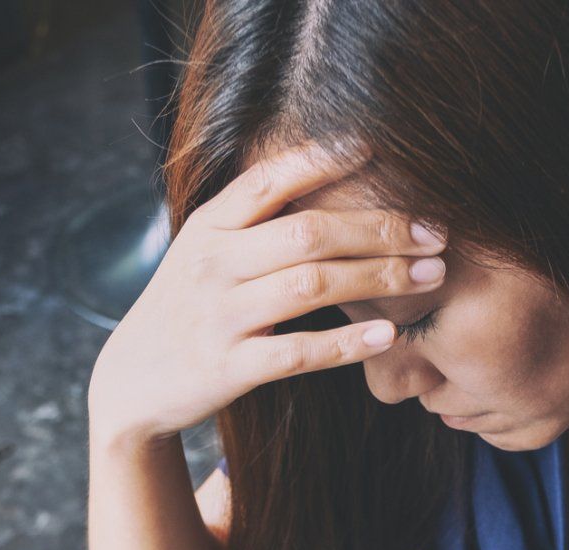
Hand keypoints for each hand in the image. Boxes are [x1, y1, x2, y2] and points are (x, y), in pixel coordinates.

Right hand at [86, 139, 446, 449]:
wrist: (132, 382)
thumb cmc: (187, 308)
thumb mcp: (206, 252)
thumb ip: (255, 222)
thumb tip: (332, 179)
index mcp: (210, 225)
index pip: (272, 179)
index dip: (326, 160)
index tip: (382, 149)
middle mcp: (212, 263)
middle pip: (308, 231)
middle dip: (380, 228)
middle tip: (436, 232)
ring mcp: (219, 316)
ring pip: (311, 285)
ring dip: (379, 277)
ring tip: (431, 275)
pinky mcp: (228, 367)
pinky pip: (299, 351)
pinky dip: (347, 342)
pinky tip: (388, 333)